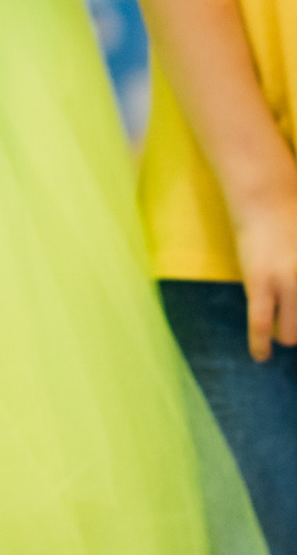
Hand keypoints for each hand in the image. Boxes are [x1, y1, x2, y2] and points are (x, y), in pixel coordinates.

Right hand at [231, 184, 296, 363]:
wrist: (266, 197)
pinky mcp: (261, 283)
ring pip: (292, 332)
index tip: (295, 321)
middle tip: (294, 327)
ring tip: (284, 335)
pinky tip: (261, 357)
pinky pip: (261, 323)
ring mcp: (289, 285)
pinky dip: (260, 344)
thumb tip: (295, 293)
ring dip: (289, 335)